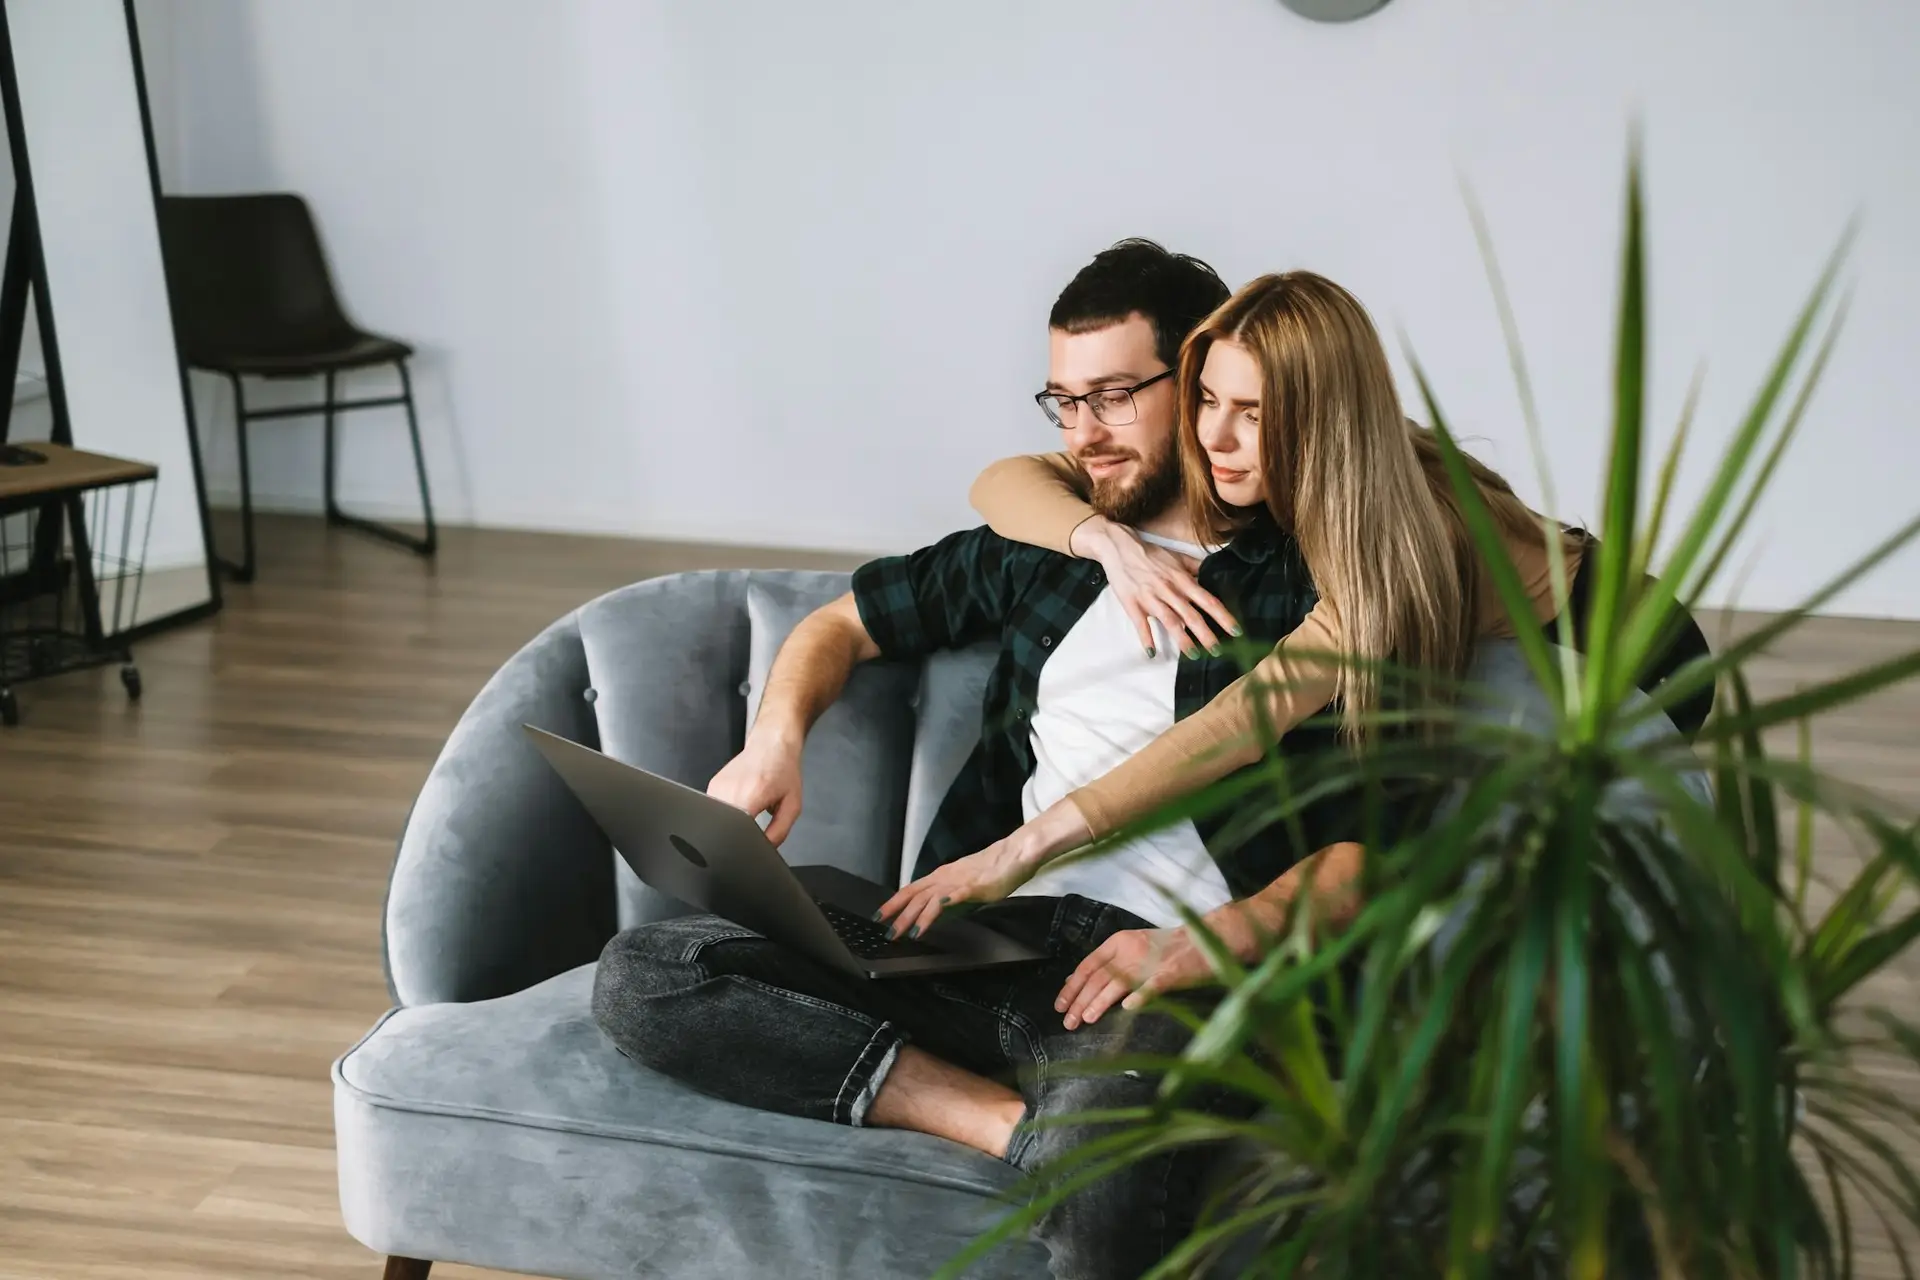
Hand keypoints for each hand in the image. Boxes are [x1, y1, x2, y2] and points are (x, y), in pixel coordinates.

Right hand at [706, 731, 803, 844]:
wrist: (772, 743)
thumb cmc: (784, 769)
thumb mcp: (792, 805)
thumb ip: (779, 832)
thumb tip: (765, 850)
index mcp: (751, 794)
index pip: (736, 831)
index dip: (743, 843)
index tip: (750, 847)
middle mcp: (730, 790)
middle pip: (723, 827)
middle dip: (737, 835)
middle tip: (753, 826)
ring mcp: (717, 787)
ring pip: (716, 820)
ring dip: (730, 824)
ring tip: (747, 811)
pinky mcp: (712, 785)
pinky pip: (714, 809)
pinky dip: (725, 813)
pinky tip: (739, 804)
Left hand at [877, 800, 1093, 939]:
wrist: (1015, 853)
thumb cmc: (993, 869)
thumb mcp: (965, 884)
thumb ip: (950, 895)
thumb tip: (937, 910)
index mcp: (942, 875)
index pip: (912, 889)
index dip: (894, 902)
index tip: (880, 916)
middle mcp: (946, 876)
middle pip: (916, 895)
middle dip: (898, 914)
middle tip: (885, 930)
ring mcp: (960, 880)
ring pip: (931, 898)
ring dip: (916, 916)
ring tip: (906, 931)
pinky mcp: (976, 885)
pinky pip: (957, 894)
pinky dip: (945, 903)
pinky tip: (937, 910)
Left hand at [1054, 902, 1271, 1029]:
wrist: (1206, 939)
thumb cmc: (1169, 948)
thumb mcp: (1134, 947)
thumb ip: (1110, 962)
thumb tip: (1079, 981)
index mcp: (1119, 942)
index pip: (1088, 965)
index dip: (1072, 986)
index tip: (1060, 1004)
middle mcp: (1130, 950)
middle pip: (1098, 977)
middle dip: (1080, 1000)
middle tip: (1068, 1022)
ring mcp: (1151, 962)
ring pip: (1118, 983)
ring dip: (1099, 1002)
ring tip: (1086, 1019)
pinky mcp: (1171, 973)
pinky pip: (1151, 987)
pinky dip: (1139, 997)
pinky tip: (1127, 1010)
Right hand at [1070, 517, 1239, 657]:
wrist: (1119, 547)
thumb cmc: (1150, 553)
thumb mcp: (1177, 557)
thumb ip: (1195, 568)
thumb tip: (1213, 573)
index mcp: (1182, 579)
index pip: (1208, 600)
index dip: (1223, 616)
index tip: (1236, 630)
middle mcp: (1169, 590)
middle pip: (1191, 614)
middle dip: (1205, 634)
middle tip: (1217, 651)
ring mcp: (1150, 598)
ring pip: (1169, 621)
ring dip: (1182, 639)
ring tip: (1193, 655)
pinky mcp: (1132, 604)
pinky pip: (1140, 624)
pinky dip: (1146, 638)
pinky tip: (1152, 653)